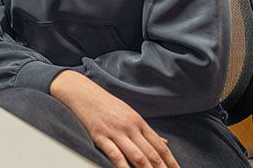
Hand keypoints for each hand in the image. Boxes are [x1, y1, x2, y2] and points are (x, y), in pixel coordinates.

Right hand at [50, 71, 178, 167]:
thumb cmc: (105, 104)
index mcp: (139, 122)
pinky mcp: (100, 136)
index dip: (171, 162)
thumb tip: (165, 143)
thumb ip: (146, 130)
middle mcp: (130, 127)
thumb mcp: (129, 113)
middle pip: (151, 154)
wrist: (82, 92)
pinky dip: (123, 167)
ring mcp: (115, 132)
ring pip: (137, 156)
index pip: (160, 146)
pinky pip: (115, 155)